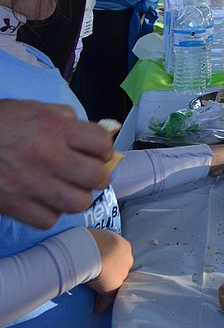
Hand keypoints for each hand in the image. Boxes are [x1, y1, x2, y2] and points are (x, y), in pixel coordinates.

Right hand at [0, 102, 115, 228]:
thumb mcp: (33, 108)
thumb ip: (65, 119)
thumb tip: (93, 132)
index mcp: (54, 128)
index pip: (101, 143)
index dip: (104, 149)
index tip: (98, 152)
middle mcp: (48, 156)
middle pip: (96, 177)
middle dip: (97, 176)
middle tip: (88, 175)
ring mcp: (32, 184)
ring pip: (77, 203)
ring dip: (78, 197)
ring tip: (69, 190)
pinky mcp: (16, 205)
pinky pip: (49, 219)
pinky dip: (51, 213)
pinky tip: (45, 201)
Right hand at [86, 229, 133, 312]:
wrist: (91, 250)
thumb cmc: (92, 240)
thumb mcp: (99, 237)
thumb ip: (100, 244)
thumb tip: (92, 248)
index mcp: (124, 247)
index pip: (120, 257)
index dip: (113, 262)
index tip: (105, 265)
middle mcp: (126, 261)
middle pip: (121, 270)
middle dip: (113, 275)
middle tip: (103, 280)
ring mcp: (120, 276)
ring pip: (115, 284)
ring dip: (107, 290)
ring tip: (98, 296)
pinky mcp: (112, 288)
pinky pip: (107, 298)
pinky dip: (102, 304)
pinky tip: (96, 309)